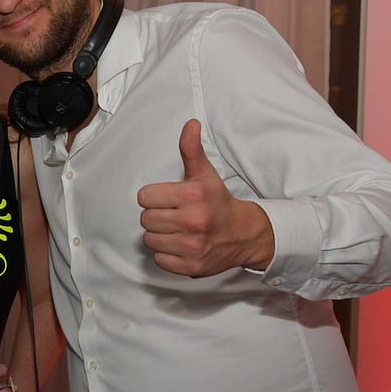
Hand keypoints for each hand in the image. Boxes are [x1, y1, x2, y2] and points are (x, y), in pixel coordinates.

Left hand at [137, 119, 273, 276]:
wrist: (245, 234)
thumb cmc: (218, 201)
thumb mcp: (205, 174)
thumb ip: (191, 149)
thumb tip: (190, 124)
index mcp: (192, 196)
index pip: (144, 198)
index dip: (154, 197)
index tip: (169, 199)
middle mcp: (192, 222)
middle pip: (146, 219)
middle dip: (157, 216)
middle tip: (175, 214)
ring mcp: (192, 246)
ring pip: (150, 240)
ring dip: (160, 235)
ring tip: (178, 229)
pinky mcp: (191, 267)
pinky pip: (159, 259)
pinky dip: (167, 254)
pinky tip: (181, 244)